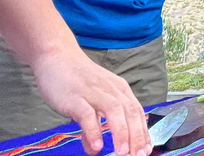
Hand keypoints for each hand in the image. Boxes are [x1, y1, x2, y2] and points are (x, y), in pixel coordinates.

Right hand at [31, 50, 150, 155]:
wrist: (57, 57)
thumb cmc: (77, 80)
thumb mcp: (93, 100)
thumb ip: (96, 123)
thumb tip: (96, 146)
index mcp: (119, 90)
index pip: (137, 112)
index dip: (143, 132)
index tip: (147, 150)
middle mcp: (111, 90)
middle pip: (130, 113)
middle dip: (137, 136)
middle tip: (139, 155)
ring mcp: (94, 92)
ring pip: (114, 112)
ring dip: (121, 134)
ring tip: (122, 153)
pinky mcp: (75, 97)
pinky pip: (87, 114)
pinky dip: (93, 130)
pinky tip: (96, 145)